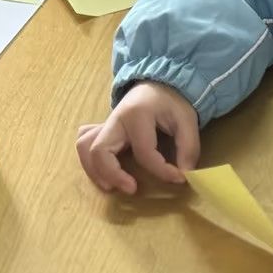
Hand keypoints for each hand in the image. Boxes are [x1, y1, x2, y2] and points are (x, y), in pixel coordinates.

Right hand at [76, 82, 199, 193]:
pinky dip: (89, 160)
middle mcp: (115, 119)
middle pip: (100, 150)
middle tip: (132, 189)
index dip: (161, 171)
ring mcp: (105, 124)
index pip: (144, 152)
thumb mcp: (187, 121)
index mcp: (136, 115)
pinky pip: (85, 143)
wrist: (159, 83)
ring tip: (111, 187)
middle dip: (113, 175)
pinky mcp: (102, 129)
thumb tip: (184, 176)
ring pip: (85, 148)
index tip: (178, 178)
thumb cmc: (171, 102)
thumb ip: (188, 149)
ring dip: (94, 170)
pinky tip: (102, 173)